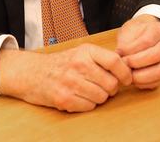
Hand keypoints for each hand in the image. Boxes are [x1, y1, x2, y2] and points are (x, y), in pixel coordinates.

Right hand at [0, 43, 131, 111]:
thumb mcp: (81, 52)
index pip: (115, 61)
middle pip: (111, 83)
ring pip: (102, 97)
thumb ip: (102, 58)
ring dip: (100, 97)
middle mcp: (78, 65)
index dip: (125, 72)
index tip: (127, 79)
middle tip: (105, 87)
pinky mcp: (64, 99)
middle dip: (112, 89)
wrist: (32, 73)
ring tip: (91, 91)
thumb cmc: (61, 63)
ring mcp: (71, 82)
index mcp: (86, 51)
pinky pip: (89, 107)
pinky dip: (88, 105)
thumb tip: (127, 66)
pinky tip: (81, 97)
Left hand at [116, 14, 159, 89]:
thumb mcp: (127, 31)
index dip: (131, 50)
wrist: (141, 34)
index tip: (119, 53)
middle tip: (124, 64)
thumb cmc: (134, 33)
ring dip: (141, 76)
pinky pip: (157, 82)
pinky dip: (143, 83)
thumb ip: (125, 43)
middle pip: (156, 56)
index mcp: (158, 30)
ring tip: (128, 74)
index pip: (146, 41)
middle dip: (137, 63)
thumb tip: (120, 57)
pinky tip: (133, 79)